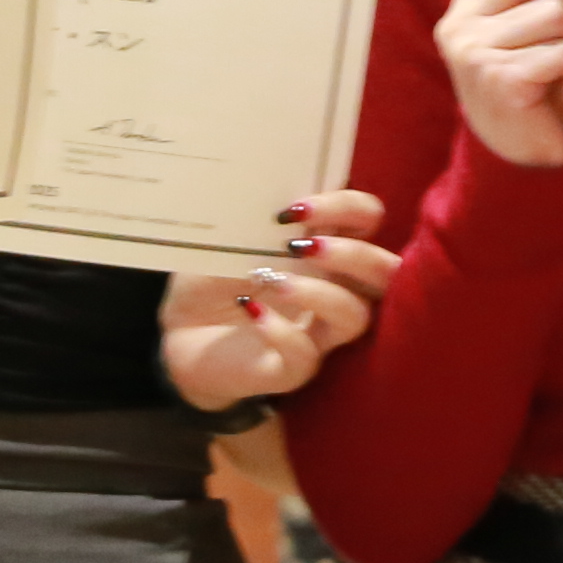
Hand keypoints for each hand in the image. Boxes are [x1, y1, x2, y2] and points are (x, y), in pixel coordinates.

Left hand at [162, 191, 397, 411]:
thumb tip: (269, 194)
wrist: (177, 334)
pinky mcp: (292, 369)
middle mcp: (335, 290)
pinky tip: (249, 309)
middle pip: (386, 272)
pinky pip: (305, 356)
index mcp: (326, 249)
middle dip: (352, 253)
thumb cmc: (211, 279)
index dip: (347, 206)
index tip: (296, 208)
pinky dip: (280, 330)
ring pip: (356, 317)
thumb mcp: (227, 238)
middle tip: (300, 246)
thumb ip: (255, 218)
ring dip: (321, 292)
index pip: (369, 219)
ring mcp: (318, 334)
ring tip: (274, 279)